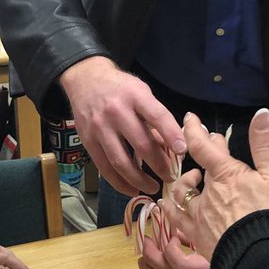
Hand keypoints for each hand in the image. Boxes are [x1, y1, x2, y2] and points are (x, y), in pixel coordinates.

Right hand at [60, 55, 185, 195]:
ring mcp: (100, 128)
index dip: (171, 135)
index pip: (157, 116)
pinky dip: (119, 182)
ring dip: (139, 179)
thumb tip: (172, 147)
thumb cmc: (120, 88)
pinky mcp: (88, 141)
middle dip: (159, 165)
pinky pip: (104, 168)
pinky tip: (131, 189)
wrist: (85, 80)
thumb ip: (156, 118)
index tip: (183, 152)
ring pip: (121, 161)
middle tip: (170, 177)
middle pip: (141, 144)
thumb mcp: (141, 93)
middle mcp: (116, 112)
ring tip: (152, 188)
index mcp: (135, 96)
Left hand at [163, 110, 268, 261]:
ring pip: (179, 197)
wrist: (264, 259)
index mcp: (225, 175)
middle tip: (210, 152)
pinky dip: (171, 212)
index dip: (193, 130)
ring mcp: (198, 218)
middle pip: (194, 170)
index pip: (202, 146)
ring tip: (189, 182)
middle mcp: (206, 194)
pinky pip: (176, 223)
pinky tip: (168, 210)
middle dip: (199, 157)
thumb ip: (266, 145)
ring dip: (181, 185)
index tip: (189, 118)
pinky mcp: (197, 240)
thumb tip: (260, 112)